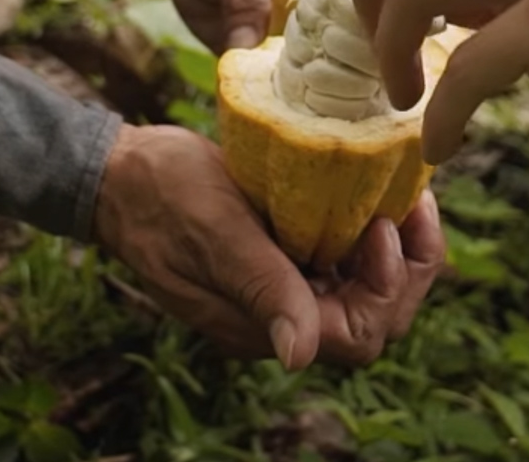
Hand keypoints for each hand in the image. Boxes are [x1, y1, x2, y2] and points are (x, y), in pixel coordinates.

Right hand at [92, 124, 444, 366]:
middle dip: (403, 270)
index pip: (358, 335)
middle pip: (370, 317)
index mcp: (263, 324)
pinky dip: (362, 228)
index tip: (385, 226)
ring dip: (389, 248)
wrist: (118, 171)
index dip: (389, 289)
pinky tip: (369, 190)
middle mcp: (278, 312)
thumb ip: (264, 290)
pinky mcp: (276, 252)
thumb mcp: (219, 236)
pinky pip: (337, 257)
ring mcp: (278, 284)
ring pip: (360, 287)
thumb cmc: (162, 196)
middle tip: (410, 208)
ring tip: (398, 195)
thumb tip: (299, 357)